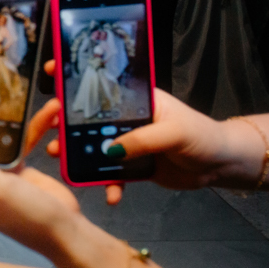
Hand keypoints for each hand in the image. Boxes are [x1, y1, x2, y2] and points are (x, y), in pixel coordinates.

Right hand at [41, 60, 241, 204]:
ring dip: (77, 156)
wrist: (222, 165)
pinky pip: (113, 176)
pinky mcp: (134, 166)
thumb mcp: (173, 133)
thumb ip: (141, 141)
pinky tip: (111, 196)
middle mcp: (127, 120)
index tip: (51, 71)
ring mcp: (128, 143)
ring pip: (94, 148)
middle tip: (46, 132)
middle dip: (63, 125)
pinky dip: (109, 186)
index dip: (75, 77)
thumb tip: (109, 152)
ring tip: (61, 162)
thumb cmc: (202, 136)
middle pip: (88, 119)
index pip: (101, 84)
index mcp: (135, 101)